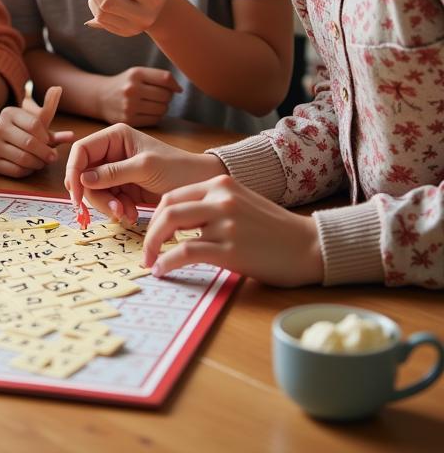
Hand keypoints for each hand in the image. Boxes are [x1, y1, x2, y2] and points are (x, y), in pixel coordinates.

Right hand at [0, 86, 73, 177]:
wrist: (10, 144)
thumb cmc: (29, 131)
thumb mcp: (39, 119)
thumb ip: (49, 106)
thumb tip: (58, 88)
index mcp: (8, 113)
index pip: (35, 125)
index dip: (47, 136)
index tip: (50, 141)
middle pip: (29, 143)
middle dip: (45, 152)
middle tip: (52, 157)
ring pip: (23, 158)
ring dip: (38, 163)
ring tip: (42, 161)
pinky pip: (16, 171)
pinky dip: (28, 171)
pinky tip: (29, 166)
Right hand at [65, 123, 224, 226]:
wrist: (201, 185)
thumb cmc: (177, 168)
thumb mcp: (145, 168)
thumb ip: (113, 172)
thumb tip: (83, 179)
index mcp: (115, 137)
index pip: (81, 150)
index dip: (74, 171)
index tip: (77, 194)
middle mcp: (112, 152)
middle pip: (85, 174)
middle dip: (96, 195)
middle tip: (114, 211)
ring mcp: (117, 171)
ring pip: (95, 191)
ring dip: (108, 206)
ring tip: (127, 214)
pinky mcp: (123, 188)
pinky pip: (108, 200)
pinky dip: (117, 210)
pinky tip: (131, 214)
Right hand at [95, 66, 181, 125]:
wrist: (100, 97)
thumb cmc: (124, 84)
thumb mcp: (137, 73)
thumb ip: (158, 77)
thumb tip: (179, 89)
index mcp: (135, 74)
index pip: (166, 78)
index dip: (175, 85)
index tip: (176, 89)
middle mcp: (132, 89)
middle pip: (166, 95)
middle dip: (167, 96)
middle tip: (158, 96)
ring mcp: (129, 106)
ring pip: (162, 109)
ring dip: (162, 107)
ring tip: (152, 104)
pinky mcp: (129, 120)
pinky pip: (155, 120)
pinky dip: (155, 116)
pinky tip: (147, 112)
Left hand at [142, 175, 324, 286]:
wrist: (309, 246)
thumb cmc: (273, 230)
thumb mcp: (240, 203)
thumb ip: (211, 205)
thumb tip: (175, 222)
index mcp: (221, 183)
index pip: (173, 195)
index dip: (155, 216)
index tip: (152, 233)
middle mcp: (221, 198)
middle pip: (167, 208)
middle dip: (150, 231)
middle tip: (145, 251)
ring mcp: (226, 223)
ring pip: (172, 226)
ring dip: (154, 245)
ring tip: (150, 261)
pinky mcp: (231, 249)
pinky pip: (186, 252)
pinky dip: (168, 261)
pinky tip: (163, 270)